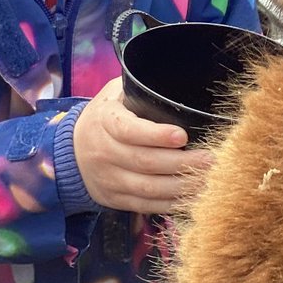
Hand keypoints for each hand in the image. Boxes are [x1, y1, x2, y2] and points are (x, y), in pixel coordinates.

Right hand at [73, 79, 211, 212]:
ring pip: (149, 188)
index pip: (128, 131)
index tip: (182, 135)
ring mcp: (110, 179)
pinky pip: (147, 205)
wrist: (71, 153)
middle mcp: (105, 152)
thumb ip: (138, 89)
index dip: (156, 135)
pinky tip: (194, 198)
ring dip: (182, 187)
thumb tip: (175, 77)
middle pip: (145, 163)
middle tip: (211, 159)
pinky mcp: (116, 199)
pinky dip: (172, 204)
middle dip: (181, 163)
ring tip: (209, 180)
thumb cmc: (106, 117)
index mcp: (105, 122)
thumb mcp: (114, 96)